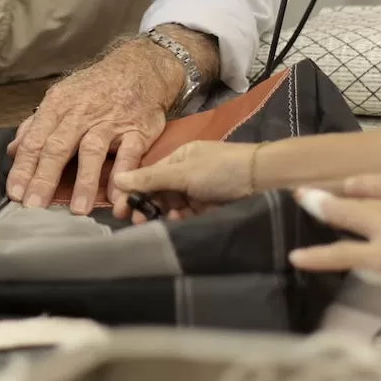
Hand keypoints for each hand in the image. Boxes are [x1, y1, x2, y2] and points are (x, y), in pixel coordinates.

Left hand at [4, 41, 177, 213]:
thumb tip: (13, 151)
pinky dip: (123, 175)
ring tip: (77, 210)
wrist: (140, 67)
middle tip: (34, 206)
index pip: (35, 140)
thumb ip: (36, 126)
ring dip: (84, 181)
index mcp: (58, 106)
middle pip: (58, 147)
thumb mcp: (62, 98)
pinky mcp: (138, 129)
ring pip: (92, 150)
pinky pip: (129, 154)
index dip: (23, 168)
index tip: (15, 193)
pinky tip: (116, 197)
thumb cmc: (96, 87)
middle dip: (45, 178)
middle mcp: (81, 113)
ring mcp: (110, 121)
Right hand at [110, 140, 259, 222]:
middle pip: (158, 193)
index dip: (133, 191)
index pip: (148, 175)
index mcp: (179, 158)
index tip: (121, 210)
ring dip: (165, 215)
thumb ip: (151, 179)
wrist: (264, 181)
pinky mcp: (210, 208)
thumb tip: (116, 178)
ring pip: (172, 206)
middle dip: (147, 207)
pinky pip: (187, 216)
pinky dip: (181, 220)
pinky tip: (180, 223)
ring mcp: (199, 191)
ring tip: (167, 221)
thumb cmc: (222, 170)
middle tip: (138, 222)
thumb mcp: (183, 172)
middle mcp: (187, 173)